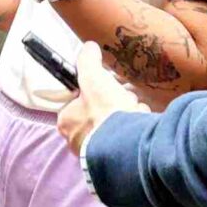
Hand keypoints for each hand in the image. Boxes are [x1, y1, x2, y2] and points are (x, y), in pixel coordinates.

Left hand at [57, 40, 141, 154]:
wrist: (128, 145)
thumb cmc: (104, 111)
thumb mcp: (93, 78)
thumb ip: (88, 61)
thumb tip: (88, 47)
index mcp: (67, 123)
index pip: (79, 101)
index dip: (96, 91)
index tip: (107, 88)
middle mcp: (78, 141)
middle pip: (101, 112)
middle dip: (117, 103)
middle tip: (123, 101)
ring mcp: (97, 153)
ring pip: (117, 124)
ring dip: (129, 114)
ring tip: (133, 113)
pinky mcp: (115, 160)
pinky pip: (128, 138)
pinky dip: (136, 129)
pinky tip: (140, 126)